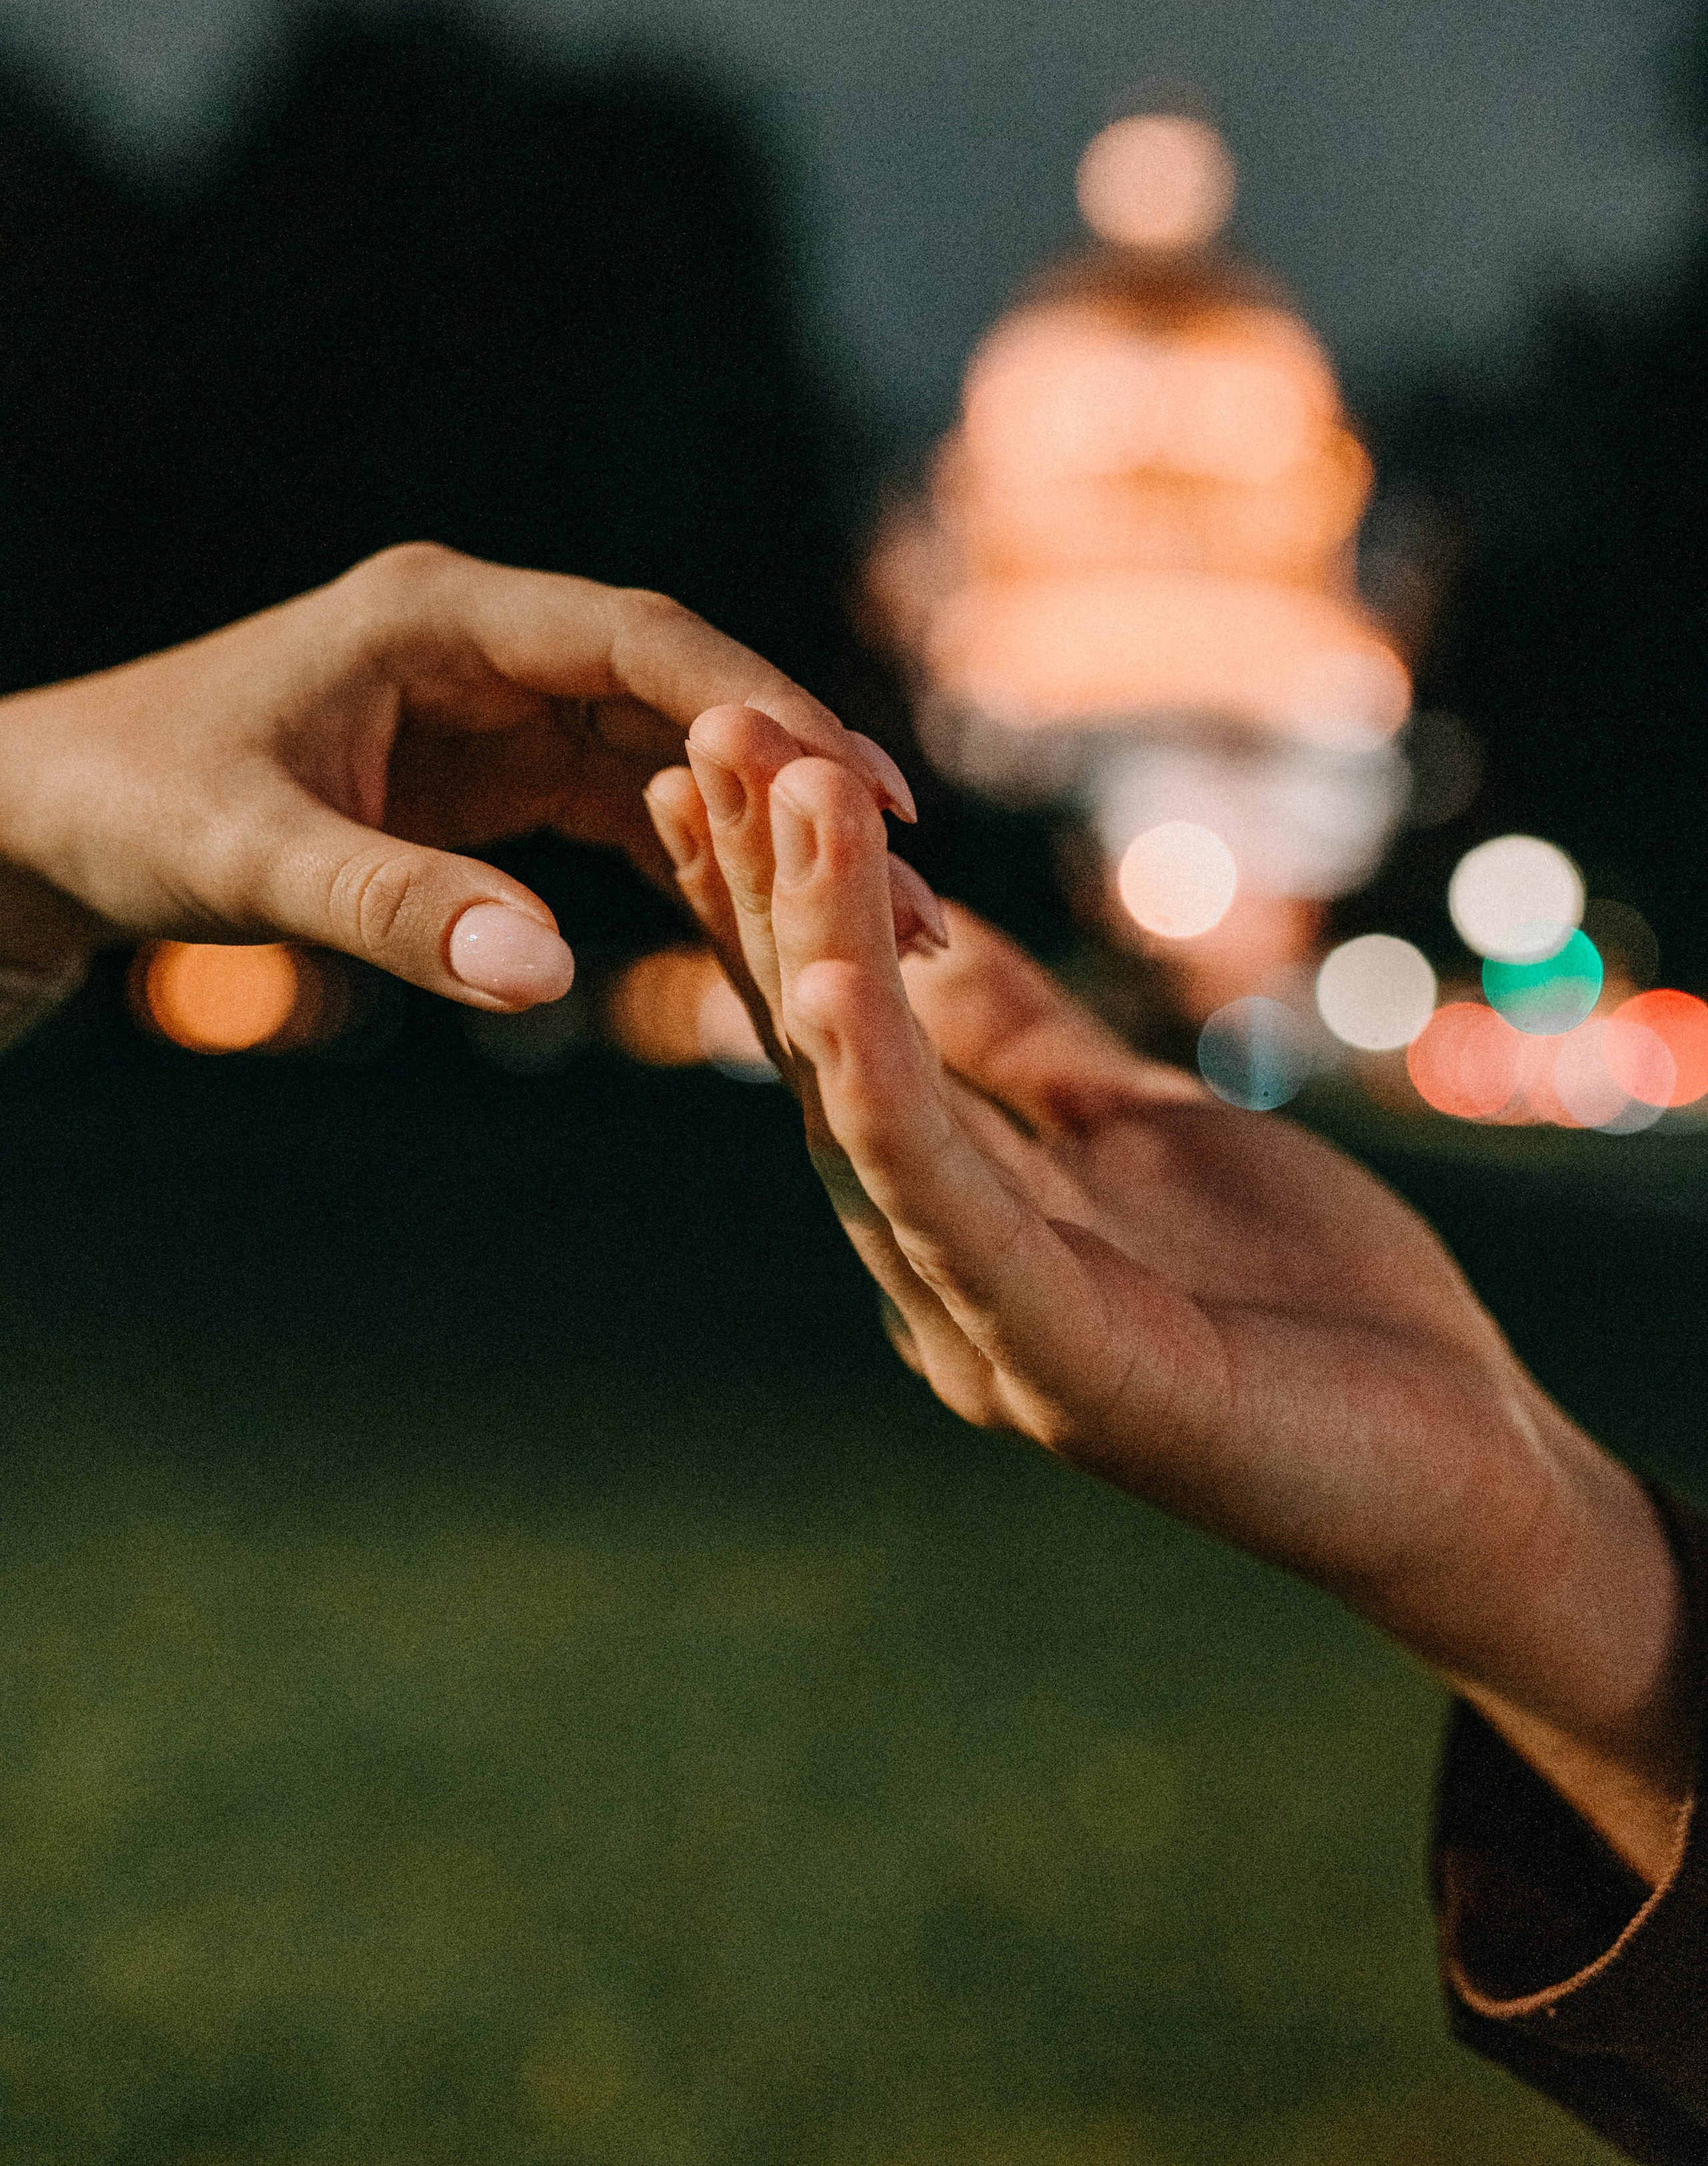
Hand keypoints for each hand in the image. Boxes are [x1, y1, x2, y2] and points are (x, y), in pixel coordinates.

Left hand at [0, 543, 911, 1009]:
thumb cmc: (128, 810)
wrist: (50, 821)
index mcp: (439, 614)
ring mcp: (498, 708)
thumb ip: (392, 911)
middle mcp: (487, 645)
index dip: (763, 710)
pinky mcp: (494, 774)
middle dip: (800, 790)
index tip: (868, 789)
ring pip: (670, 762)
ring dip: (766, 839)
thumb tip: (546, 977)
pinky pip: (624, 813)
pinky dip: (696, 869)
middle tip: (916, 889)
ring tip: (879, 930)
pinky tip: (770, 935)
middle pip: (684, 700)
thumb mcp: (248, 862)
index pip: (641, 645)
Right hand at [648, 707, 1693, 1886]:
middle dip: (765, 891)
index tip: (723, 765)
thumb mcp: (1148, 1126)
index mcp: (958, 1218)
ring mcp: (991, 1332)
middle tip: (707, 730)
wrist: (1472, 1472)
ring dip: (816, 947)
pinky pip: (957, 1219)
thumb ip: (1032, 1048)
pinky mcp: (1069, 1373)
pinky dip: (886, 1099)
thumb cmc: (1313, 1305)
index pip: (845, 1036)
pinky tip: (834, 989)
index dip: (779, 900)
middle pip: (826, 1060)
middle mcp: (940, 1273)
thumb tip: (929, 934)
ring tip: (780, 793)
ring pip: (870, 1116)